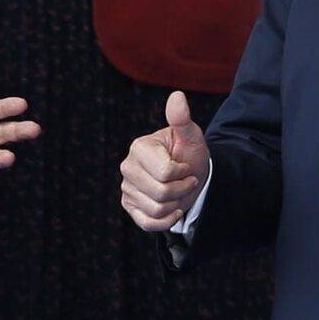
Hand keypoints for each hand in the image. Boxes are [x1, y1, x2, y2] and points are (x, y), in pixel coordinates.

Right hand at [120, 90, 211, 232]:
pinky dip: (165, 220)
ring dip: (176, 203)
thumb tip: (177, 96)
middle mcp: (128, 167)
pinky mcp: (130, 207)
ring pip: (156, 209)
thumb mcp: (190, 136)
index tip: (186, 166)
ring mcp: (127, 188)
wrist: (191, 176)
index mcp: (139, 148)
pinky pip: (147, 223)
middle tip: (186, 180)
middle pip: (161, 193)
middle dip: (182, 189)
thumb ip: (182, 119)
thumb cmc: (190, 153)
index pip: (165, 173)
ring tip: (178, 191)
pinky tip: (173, 209)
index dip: (184, 173)